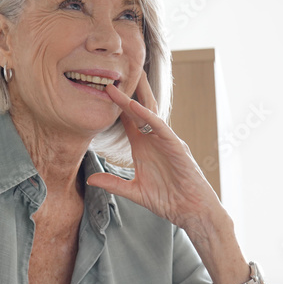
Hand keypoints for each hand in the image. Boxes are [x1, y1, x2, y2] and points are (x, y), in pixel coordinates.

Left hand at [86, 74, 224, 236]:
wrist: (191, 211)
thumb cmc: (168, 200)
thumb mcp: (134, 192)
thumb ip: (114, 183)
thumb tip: (91, 180)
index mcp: (143, 147)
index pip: (127, 120)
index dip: (115, 106)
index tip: (100, 90)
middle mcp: (153, 139)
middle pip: (139, 109)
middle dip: (128, 91)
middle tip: (114, 72)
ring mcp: (165, 140)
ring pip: (150, 112)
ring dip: (137, 95)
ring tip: (125, 77)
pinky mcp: (176, 146)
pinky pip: (160, 127)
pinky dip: (148, 116)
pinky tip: (135, 106)